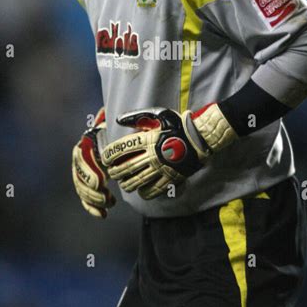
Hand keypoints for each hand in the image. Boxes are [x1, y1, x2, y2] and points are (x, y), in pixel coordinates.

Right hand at [72, 108, 115, 217]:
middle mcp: (81, 158)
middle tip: (105, 196)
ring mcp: (83, 172)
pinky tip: (103, 214)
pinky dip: (92, 207)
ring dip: (93, 199)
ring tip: (108, 203)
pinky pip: (85, 198)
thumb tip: (110, 113)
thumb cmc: (117, 131)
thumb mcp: (115, 124)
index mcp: (86, 144)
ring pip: (81, 189)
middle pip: (79, 177)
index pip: (81, 159)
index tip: (100, 182)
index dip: (89, 172)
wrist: (115, 138)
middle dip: (91, 190)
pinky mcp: (88, 184)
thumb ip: (111, 120)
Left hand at [100, 104, 236, 199]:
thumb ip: (138, 116)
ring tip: (124, 183)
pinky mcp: (170, 178)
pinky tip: (141, 191)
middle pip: (126, 168)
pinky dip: (144, 192)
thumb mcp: (158, 115)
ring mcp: (161, 168)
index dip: (109, 155)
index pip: (121, 149)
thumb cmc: (178, 125)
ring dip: (127, 183)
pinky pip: (154, 190)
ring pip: (137, 181)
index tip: (105, 158)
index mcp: (148, 139)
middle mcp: (152, 155)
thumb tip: (119, 120)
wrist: (200, 137)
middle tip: (112, 172)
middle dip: (115, 172)